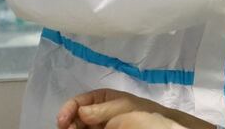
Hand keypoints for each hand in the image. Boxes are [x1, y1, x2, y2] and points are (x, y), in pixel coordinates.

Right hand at [57, 89, 210, 128]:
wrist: (161, 127)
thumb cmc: (143, 114)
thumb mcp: (121, 108)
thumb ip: (100, 110)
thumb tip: (80, 111)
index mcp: (102, 99)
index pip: (79, 101)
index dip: (68, 109)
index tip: (62, 121)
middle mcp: (98, 113)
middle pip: (75, 118)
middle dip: (68, 123)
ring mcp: (101, 126)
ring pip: (80, 127)